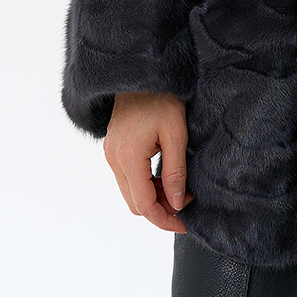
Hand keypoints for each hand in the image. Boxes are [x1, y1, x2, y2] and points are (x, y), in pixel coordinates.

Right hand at [103, 91, 193, 233]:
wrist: (142, 73)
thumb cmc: (161, 98)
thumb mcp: (176, 134)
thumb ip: (175, 172)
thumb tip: (176, 204)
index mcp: (128, 157)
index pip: (144, 205)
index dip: (164, 220)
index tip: (184, 224)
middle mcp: (114, 159)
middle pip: (134, 203)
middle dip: (160, 209)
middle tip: (185, 202)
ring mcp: (111, 153)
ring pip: (130, 192)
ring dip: (153, 196)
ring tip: (178, 188)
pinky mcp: (114, 148)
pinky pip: (127, 178)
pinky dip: (145, 184)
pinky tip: (164, 176)